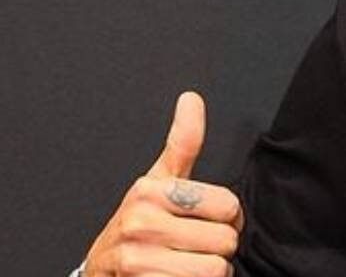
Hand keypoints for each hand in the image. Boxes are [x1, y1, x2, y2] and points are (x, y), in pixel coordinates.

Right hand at [84, 92, 242, 275]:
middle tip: (192, 248)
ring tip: (184, 265)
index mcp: (151, 190)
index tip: (206, 222)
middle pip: (226, 240)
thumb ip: (182, 144)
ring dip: (209, 273)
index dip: (228, 218)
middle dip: (217, 249)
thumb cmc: (139, 226)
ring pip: (217, 269)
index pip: (229, 206)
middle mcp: (141, 222)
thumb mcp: (158, 182)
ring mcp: (139, 257)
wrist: (103, 272)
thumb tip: (191, 98)